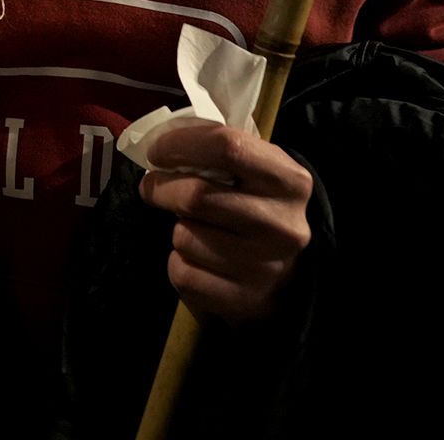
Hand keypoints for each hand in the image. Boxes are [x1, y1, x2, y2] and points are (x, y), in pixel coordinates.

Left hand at [137, 120, 315, 323]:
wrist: (292, 279)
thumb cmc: (262, 209)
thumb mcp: (260, 172)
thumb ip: (222, 151)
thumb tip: (162, 141)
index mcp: (291, 181)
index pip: (228, 147)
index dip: (182, 144)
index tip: (157, 150)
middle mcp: (283, 225)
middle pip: (196, 196)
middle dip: (161, 188)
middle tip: (152, 187)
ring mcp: (265, 268)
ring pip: (184, 237)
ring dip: (177, 230)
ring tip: (194, 229)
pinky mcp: (243, 301)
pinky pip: (182, 273)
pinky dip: (179, 263)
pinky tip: (198, 259)